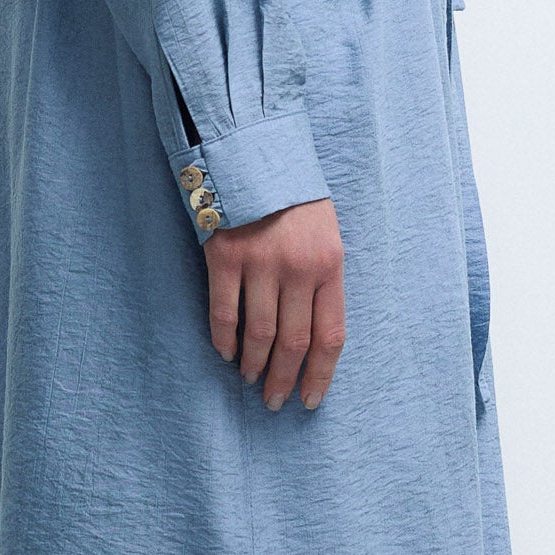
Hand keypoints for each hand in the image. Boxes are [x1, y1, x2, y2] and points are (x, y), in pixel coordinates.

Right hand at [204, 196, 346, 412]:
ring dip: (254, 365)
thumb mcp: (325, 234)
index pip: (331, 336)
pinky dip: (224, 340)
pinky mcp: (225, 257)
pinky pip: (224, 312)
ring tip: (250, 379)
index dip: (320, 374)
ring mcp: (261, 264)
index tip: (309, 399)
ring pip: (259, 334)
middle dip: (285, 379)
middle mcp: (298, 269)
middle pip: (294, 342)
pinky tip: (225, 353)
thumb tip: (312, 333)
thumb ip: (322, 279)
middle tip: (275, 401)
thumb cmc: (294, 198)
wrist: (255, 153)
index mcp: (330, 266)